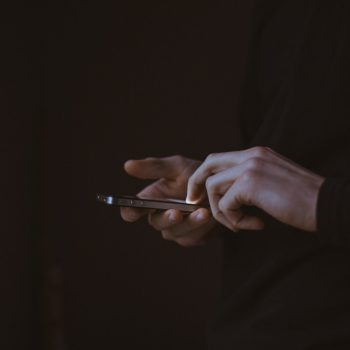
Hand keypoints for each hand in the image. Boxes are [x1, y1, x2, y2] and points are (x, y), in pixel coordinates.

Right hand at [120, 155, 216, 246]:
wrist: (223, 187)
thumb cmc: (196, 174)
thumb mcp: (177, 166)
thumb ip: (154, 167)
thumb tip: (127, 165)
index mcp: (151, 200)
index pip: (132, 211)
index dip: (130, 211)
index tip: (136, 209)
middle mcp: (160, 217)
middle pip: (156, 223)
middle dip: (167, 218)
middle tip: (177, 213)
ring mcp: (176, 230)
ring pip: (176, 232)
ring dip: (190, 223)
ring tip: (203, 212)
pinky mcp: (193, 237)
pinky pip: (194, 237)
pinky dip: (203, 227)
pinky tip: (212, 217)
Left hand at [186, 147, 324, 232]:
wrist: (326, 205)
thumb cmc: (302, 199)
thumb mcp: (272, 181)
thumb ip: (249, 181)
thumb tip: (227, 194)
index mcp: (256, 154)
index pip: (218, 159)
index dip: (204, 176)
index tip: (199, 194)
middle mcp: (251, 155)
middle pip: (208, 164)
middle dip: (196, 184)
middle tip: (194, 202)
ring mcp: (250, 166)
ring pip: (213, 186)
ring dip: (220, 211)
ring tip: (238, 224)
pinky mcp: (250, 183)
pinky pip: (225, 204)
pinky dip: (233, 219)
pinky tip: (252, 224)